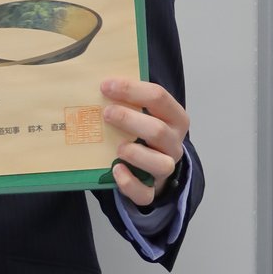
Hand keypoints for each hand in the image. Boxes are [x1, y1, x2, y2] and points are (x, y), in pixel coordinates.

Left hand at [100, 79, 188, 207]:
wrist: (151, 165)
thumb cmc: (143, 129)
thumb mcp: (143, 111)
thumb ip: (128, 98)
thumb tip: (98, 81)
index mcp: (174, 117)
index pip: (159, 97)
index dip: (131, 89)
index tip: (105, 86)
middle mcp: (174, 143)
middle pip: (158, 130)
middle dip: (129, 119)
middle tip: (106, 113)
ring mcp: (165, 168)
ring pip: (160, 164)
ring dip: (136, 153)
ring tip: (117, 147)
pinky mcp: (152, 190)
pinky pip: (145, 193)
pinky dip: (129, 182)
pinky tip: (115, 169)